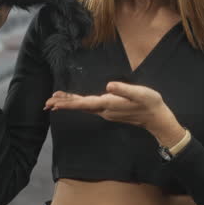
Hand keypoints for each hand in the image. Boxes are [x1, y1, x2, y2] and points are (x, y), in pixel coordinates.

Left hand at [44, 82, 185, 145]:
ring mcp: (107, 112)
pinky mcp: (110, 110)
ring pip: (83, 107)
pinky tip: (75, 101)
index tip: (53, 102)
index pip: (83, 104)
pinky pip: (89, 107)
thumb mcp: (139, 93)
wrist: (157, 118)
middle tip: (46, 102)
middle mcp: (104, 110)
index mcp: (108, 104)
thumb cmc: (150, 103)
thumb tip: (108, 86)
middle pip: (80, 107)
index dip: (67, 103)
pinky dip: (78, 104)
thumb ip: (124, 89)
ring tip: (55, 100)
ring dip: (69, 104)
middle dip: (63, 104)